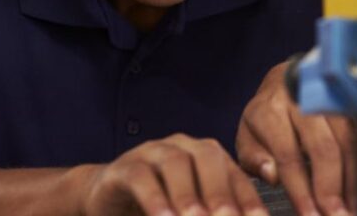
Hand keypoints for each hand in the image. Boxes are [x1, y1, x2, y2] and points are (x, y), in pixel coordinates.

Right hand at [79, 134, 265, 215]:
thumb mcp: (191, 212)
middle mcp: (183, 147)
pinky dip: (154, 199)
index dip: (248, 199)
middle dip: (220, 191)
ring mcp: (152, 152)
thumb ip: (213, 214)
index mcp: (207, 156)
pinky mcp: (123, 167)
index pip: (234, 174)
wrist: (108, 199)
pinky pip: (140, 177)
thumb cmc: (160, 207)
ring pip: (175, 163)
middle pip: (208, 157)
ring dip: (187, 195)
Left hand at [236, 62, 356, 215]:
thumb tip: (273, 175)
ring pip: (347, 137)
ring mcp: (327, 95)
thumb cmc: (266, 118)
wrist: (287, 78)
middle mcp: (301, 100)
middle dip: (331, 187)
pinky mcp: (348, 94)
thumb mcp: (248, 137)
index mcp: (270, 111)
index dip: (300, 190)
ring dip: (353, 175)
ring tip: (354, 205)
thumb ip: (255, 158)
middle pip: (322, 147)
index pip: (287, 155)